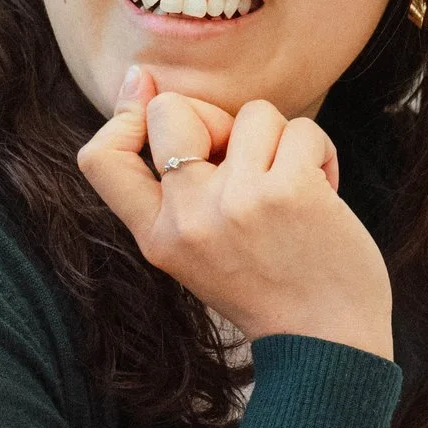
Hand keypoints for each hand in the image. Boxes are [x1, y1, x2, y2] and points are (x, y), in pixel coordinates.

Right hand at [78, 66, 392, 359]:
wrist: (328, 344)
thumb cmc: (270, 286)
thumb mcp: (197, 248)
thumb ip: (176, 186)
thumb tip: (144, 83)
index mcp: (156, 237)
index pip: (99, 158)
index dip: (122, 116)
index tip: (149, 95)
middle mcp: (187, 218)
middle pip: (171, 112)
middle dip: (216, 117)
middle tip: (250, 159)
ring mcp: (236, 202)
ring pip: (252, 113)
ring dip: (283, 141)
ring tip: (294, 188)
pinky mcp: (288, 191)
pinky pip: (300, 129)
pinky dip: (319, 152)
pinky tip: (324, 191)